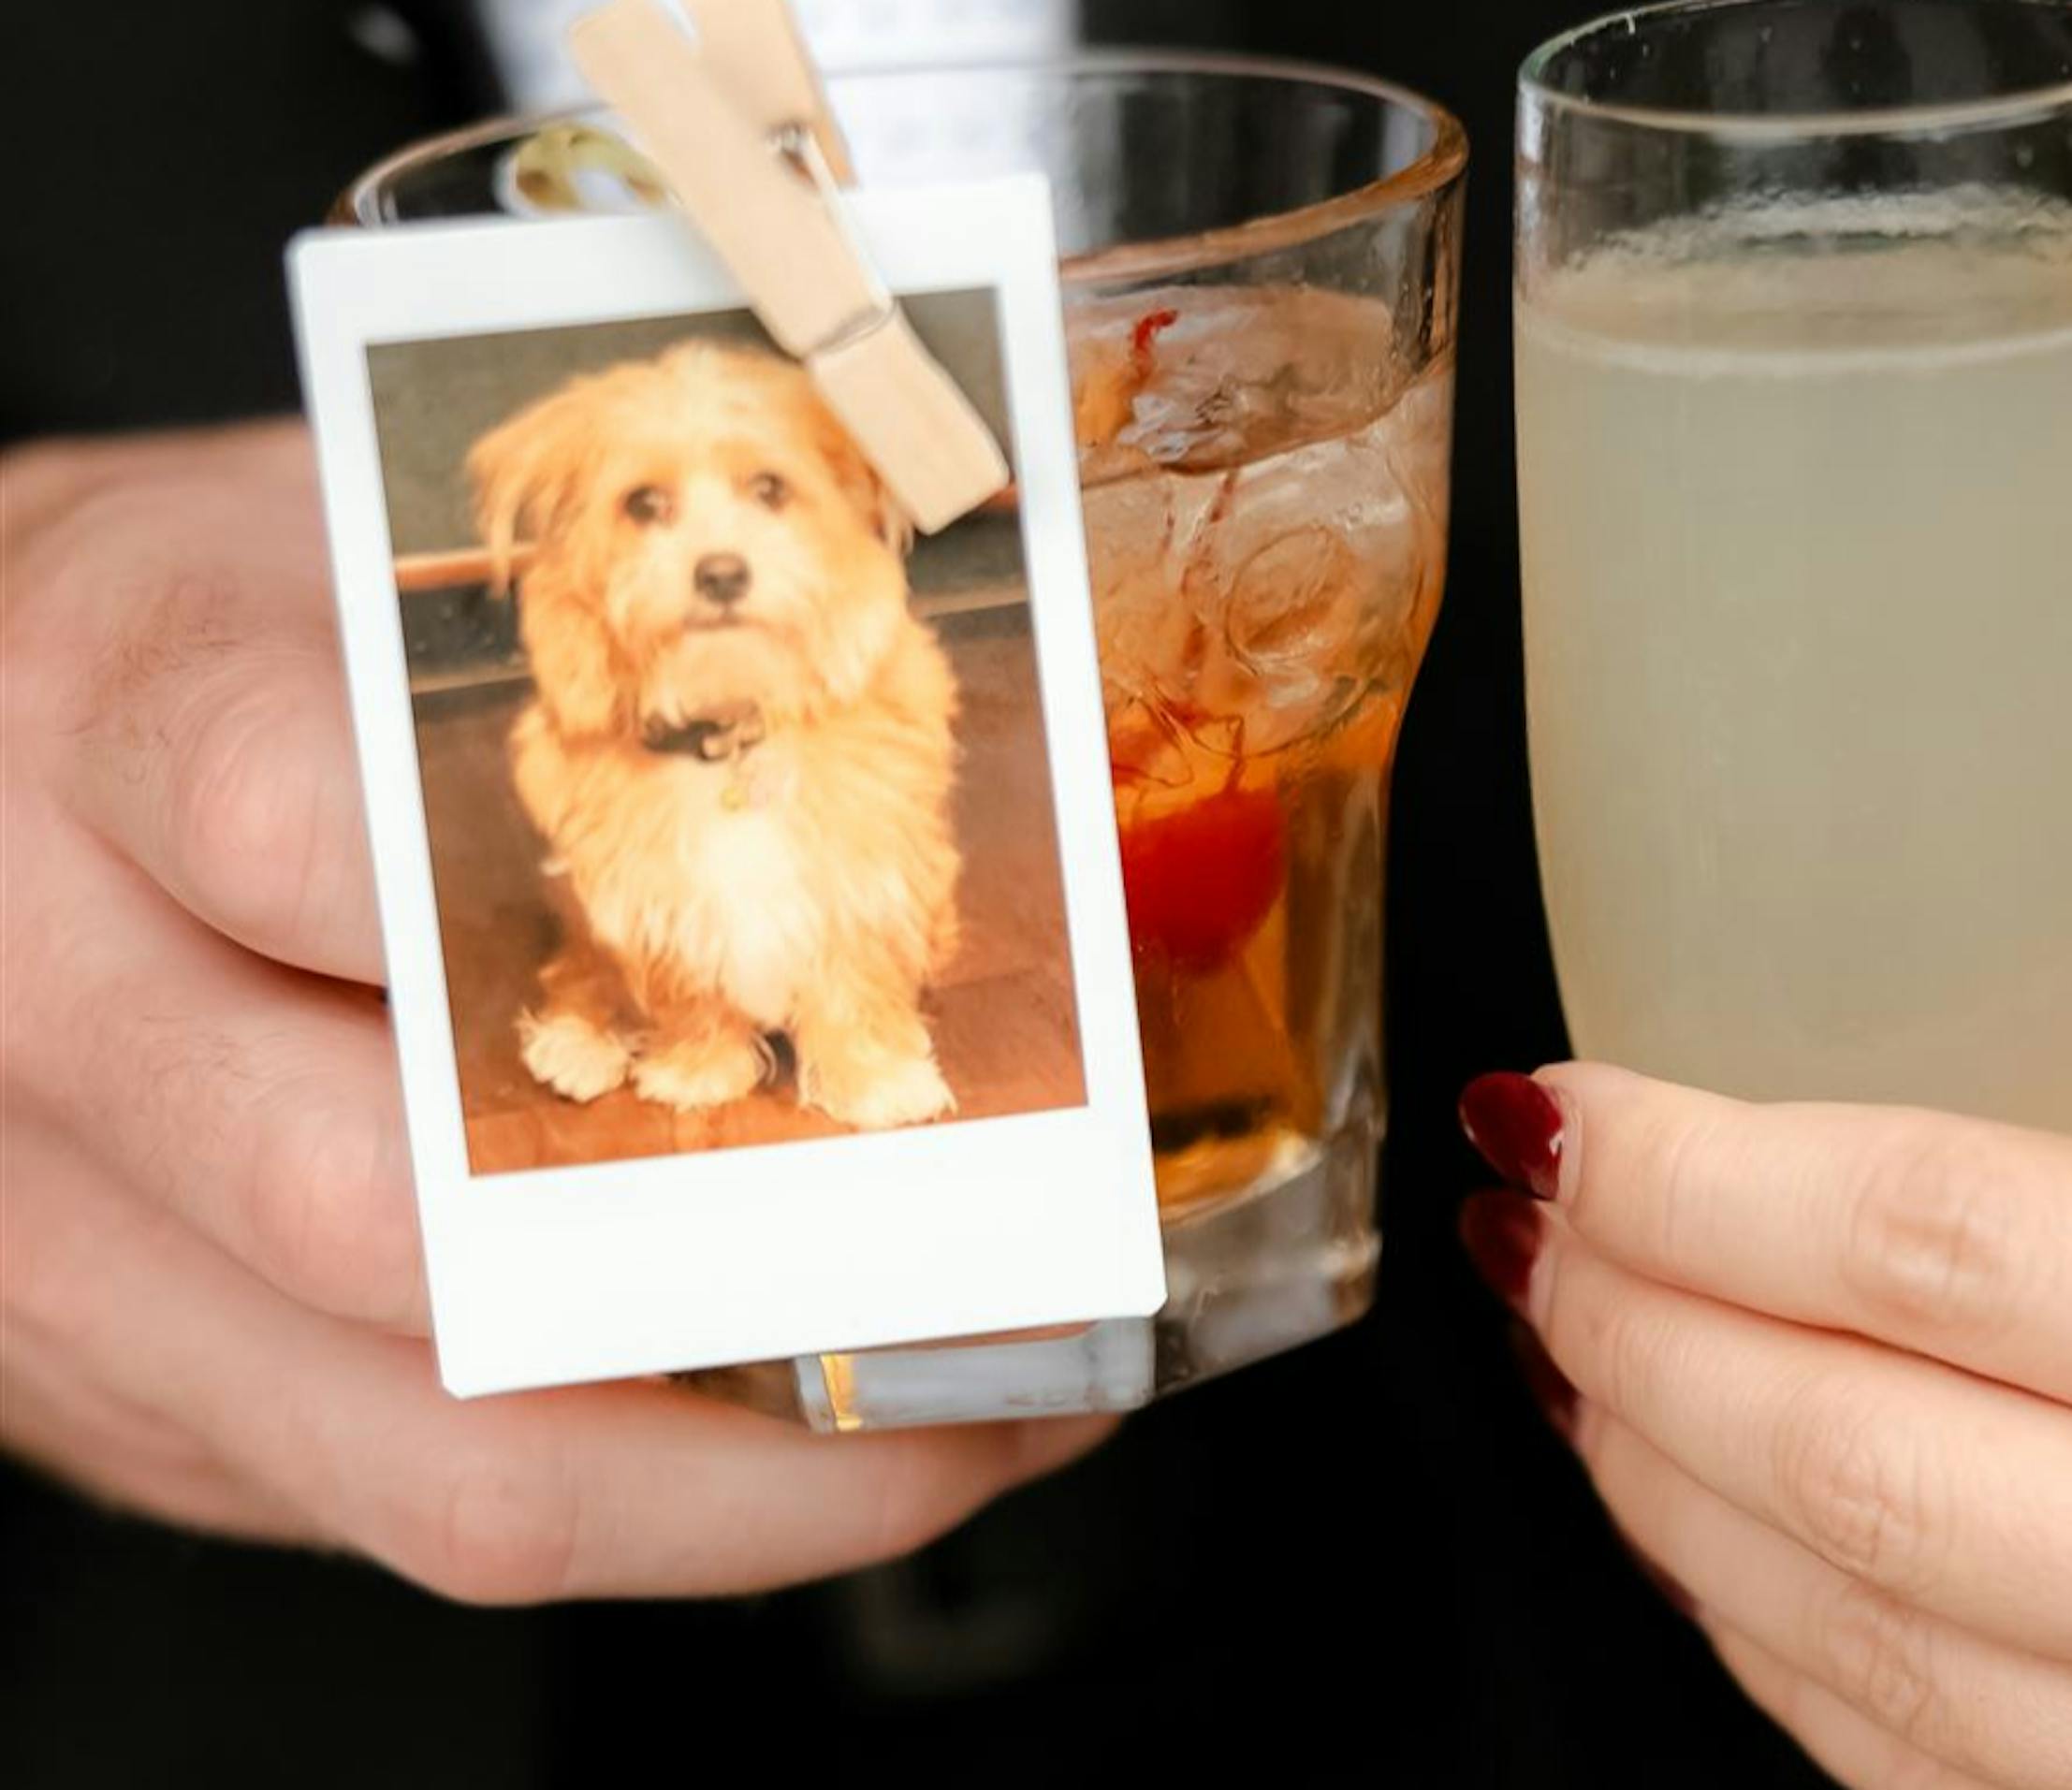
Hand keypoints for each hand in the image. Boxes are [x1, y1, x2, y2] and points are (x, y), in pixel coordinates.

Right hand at [1, 426, 1106, 1599]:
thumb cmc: (178, 648)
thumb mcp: (321, 555)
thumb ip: (546, 644)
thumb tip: (930, 715)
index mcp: (104, 711)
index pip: (311, 826)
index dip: (586, 928)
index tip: (859, 998)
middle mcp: (34, 990)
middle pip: (369, 1207)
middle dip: (728, 1262)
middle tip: (991, 1254)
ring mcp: (51, 1234)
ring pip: (410, 1440)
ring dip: (737, 1469)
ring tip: (972, 1412)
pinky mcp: (107, 1394)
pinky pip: (393, 1504)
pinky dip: (644, 1500)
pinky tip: (809, 1442)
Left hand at [1456, 967, 2071, 1786]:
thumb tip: (1961, 1013)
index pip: (1947, 1247)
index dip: (1700, 1172)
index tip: (1569, 1110)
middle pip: (1854, 1475)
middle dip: (1627, 1336)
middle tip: (1529, 1227)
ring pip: (1858, 1665)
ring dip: (1671, 1500)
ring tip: (1581, 1359)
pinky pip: (1941, 1786)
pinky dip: (1791, 1651)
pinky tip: (1730, 1532)